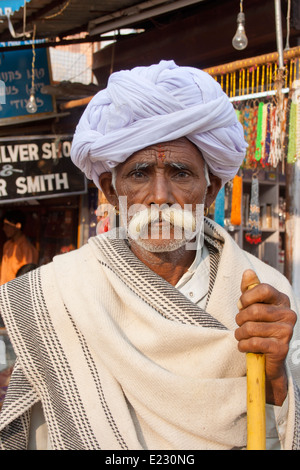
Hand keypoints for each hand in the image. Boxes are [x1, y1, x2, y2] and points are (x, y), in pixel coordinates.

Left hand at [235, 269, 296, 405]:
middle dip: (240, 319)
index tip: (241, 305)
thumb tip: (248, 272)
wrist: (268, 358)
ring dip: (240, 334)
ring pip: (251, 328)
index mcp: (282, 300)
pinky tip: (245, 346)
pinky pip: (254, 342)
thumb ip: (250, 289)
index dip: (247, 297)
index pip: (263, 289)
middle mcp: (289, 314)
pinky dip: (243, 345)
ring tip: (242, 336)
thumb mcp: (253, 306)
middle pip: (254, 310)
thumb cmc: (259, 327)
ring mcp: (287, 332)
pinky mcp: (281, 348)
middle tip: (240, 325)